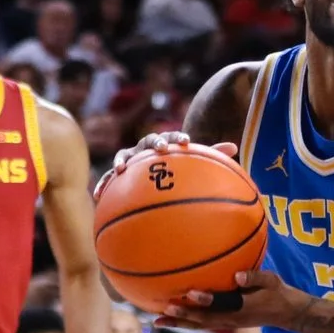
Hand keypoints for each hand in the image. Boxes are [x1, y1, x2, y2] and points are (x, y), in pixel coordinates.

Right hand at [96, 132, 234, 197]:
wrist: (151, 174)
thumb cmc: (175, 168)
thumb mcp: (192, 163)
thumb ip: (210, 155)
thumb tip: (235, 147)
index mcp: (165, 144)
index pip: (173, 137)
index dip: (179, 137)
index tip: (188, 142)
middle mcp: (146, 148)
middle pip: (149, 140)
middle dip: (156, 143)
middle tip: (163, 149)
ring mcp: (131, 158)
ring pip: (124, 155)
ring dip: (123, 160)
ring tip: (123, 169)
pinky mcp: (118, 174)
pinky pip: (109, 178)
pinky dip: (104, 184)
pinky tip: (98, 196)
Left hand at [161, 266, 297, 332]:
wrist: (287, 313)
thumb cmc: (278, 293)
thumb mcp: (272, 281)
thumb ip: (255, 278)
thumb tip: (237, 275)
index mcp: (243, 308)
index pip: (222, 305)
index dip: (206, 300)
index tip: (191, 292)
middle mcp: (232, 319)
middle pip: (203, 320)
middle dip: (183, 315)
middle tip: (164, 310)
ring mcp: (227, 323)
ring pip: (199, 325)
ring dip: (179, 323)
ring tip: (158, 321)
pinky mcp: (225, 322)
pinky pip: (202, 324)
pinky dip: (186, 322)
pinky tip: (172, 318)